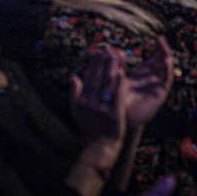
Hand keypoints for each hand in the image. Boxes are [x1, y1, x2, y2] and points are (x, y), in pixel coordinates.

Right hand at [70, 46, 127, 171]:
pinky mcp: (114, 114)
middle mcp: (91, 104)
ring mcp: (102, 109)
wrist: (101, 146)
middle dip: (103, 63)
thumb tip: (73, 77)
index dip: (94, 65)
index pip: (88, 79)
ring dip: (111, 68)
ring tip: (116, 55)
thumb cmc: (90, 128)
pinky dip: (119, 84)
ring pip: (107, 85)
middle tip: (108, 49)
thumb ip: (74, 94)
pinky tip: (123, 73)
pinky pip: (117, 96)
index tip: (99, 53)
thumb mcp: (77, 112)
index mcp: (82, 102)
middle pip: (97, 79)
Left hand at [124, 37, 173, 127]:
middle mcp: (152, 81)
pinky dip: (167, 69)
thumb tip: (112, 49)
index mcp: (143, 77)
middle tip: (160, 39)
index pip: (154, 60)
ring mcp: (157, 87)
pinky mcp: (160, 94)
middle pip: (162, 62)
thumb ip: (117, 66)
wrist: (120, 119)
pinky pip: (166, 80)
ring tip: (163, 45)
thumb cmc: (117, 101)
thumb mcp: (117, 79)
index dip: (157, 50)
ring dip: (166, 56)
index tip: (157, 38)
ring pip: (166, 69)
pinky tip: (165, 60)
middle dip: (163, 50)